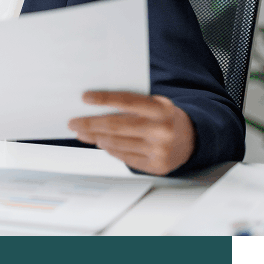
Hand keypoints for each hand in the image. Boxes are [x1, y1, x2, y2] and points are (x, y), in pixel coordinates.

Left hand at [67, 91, 195, 175]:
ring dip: (95, 138)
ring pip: (117, 143)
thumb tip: (94, 104)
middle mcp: (161, 130)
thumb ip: (130, 103)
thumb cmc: (163, 116)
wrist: (191, 139)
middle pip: (116, 126)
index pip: (127, 101)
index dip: (104, 99)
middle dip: (89, 124)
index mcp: (161, 109)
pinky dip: (109, 149)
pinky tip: (100, 143)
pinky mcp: (157, 166)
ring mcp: (160, 150)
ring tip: (82, 132)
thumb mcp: (154, 103)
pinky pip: (125, 157)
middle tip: (73, 122)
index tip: (84, 98)